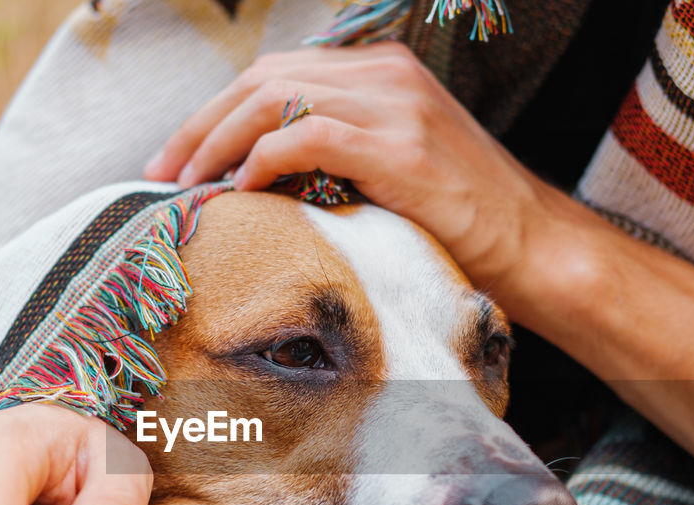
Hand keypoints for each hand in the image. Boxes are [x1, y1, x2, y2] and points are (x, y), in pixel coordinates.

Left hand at [143, 42, 588, 304]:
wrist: (531, 245)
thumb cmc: (459, 220)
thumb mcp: (391, 167)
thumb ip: (335, 149)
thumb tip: (256, 172)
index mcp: (379, 70)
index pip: (275, 74)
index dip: (215, 113)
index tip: (177, 158)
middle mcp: (383, 73)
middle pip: (263, 78)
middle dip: (201, 125)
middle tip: (162, 173)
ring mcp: (393, 104)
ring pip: (274, 99)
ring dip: (218, 143)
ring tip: (188, 186)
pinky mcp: (398, 145)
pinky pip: (305, 135)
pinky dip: (261, 160)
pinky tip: (241, 191)